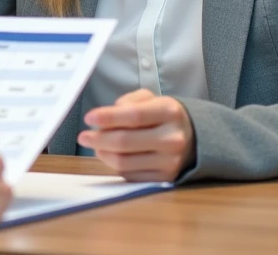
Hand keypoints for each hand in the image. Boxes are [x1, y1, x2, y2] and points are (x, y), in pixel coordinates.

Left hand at [77, 89, 196, 181]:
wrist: (194, 138)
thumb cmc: (165, 116)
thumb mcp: (152, 99)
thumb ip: (130, 101)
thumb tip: (109, 115)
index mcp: (170, 112)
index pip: (133, 116)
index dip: (108, 117)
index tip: (89, 118)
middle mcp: (172, 138)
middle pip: (125, 141)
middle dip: (98, 139)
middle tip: (84, 136)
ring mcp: (170, 161)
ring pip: (124, 161)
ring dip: (103, 153)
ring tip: (96, 145)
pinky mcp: (165, 178)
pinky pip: (130, 175)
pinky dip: (115, 165)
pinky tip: (110, 156)